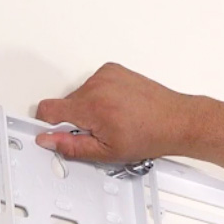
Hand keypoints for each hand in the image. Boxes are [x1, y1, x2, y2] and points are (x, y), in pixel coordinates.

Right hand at [35, 63, 198, 162]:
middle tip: (99, 132)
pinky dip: (101, 96)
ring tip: (113, 120)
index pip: (48, 109)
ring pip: (80, 94)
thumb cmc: (150, 136)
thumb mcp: (107, 152)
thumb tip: (48, 141)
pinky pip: (95, 84)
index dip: (47, 124)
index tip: (52, 132)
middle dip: (76, 120)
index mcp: (91, 106)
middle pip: (66, 103)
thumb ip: (72, 147)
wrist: (176, 121)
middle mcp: (97, 85)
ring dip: (90, 108)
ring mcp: (106, 75)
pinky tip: (118, 108)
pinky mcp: (114, 70)